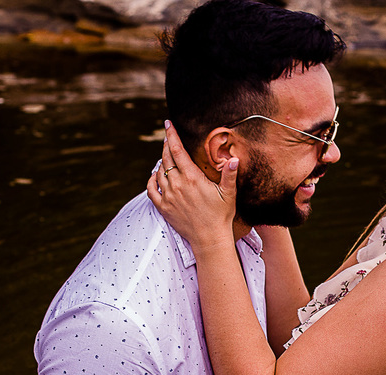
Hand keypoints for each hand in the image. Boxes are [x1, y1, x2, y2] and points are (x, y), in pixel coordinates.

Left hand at [147, 120, 236, 249]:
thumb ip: (230, 174)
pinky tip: (154, 176)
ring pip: (158, 172)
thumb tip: (234, 158)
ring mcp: (168, 197)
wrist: (209, 239)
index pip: (177, 150)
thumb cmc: (221, 215)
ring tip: (166, 158)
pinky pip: (150, 190)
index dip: (171, 135)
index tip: (168, 124)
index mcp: (192, 177)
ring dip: (161, 162)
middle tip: (168, 138)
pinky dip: (151, 180)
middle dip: (166, 145)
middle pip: (166, 158)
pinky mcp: (163, 208)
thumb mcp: (229, 193)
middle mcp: (177, 185)